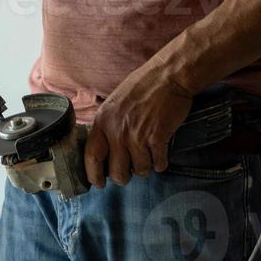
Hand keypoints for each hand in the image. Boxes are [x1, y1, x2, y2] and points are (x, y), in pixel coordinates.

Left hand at [84, 61, 193, 187]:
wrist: (168, 76)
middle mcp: (117, 130)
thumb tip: (104, 151)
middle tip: (132, 168)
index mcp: (103, 120)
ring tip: (149, 151)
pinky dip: (161, 161)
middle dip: (125, 176)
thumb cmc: (142, 86)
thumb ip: (108, 125)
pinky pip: (158, 164)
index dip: (94, 175)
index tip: (98, 184)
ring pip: (140, 171)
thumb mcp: (115, 102)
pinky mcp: (157, 138)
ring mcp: (137, 135)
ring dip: (146, 166)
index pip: (91, 156)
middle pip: (117, 173)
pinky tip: (161, 149)